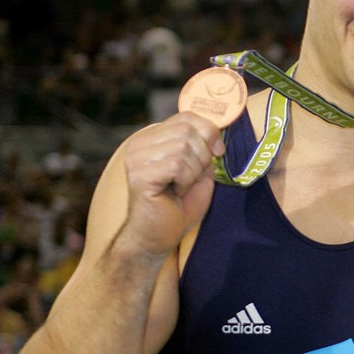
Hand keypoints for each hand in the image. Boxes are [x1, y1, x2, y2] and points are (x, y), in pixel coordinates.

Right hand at [119, 113, 223, 257]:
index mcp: (153, 138)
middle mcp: (140, 143)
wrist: (158, 236)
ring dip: (193, 171)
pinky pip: (177, 165)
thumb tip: (217, 132)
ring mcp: (137, 157)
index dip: (209, 132)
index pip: (187, 116)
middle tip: (192, 178)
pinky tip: (174, 192)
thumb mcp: (199, 170)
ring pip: (184, 147)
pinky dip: (185, 181)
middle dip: (203, 155)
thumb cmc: (179, 206)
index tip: (217, 152)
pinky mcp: (139, 174)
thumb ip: (204, 148)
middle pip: (189, 129)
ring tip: (180, 186)